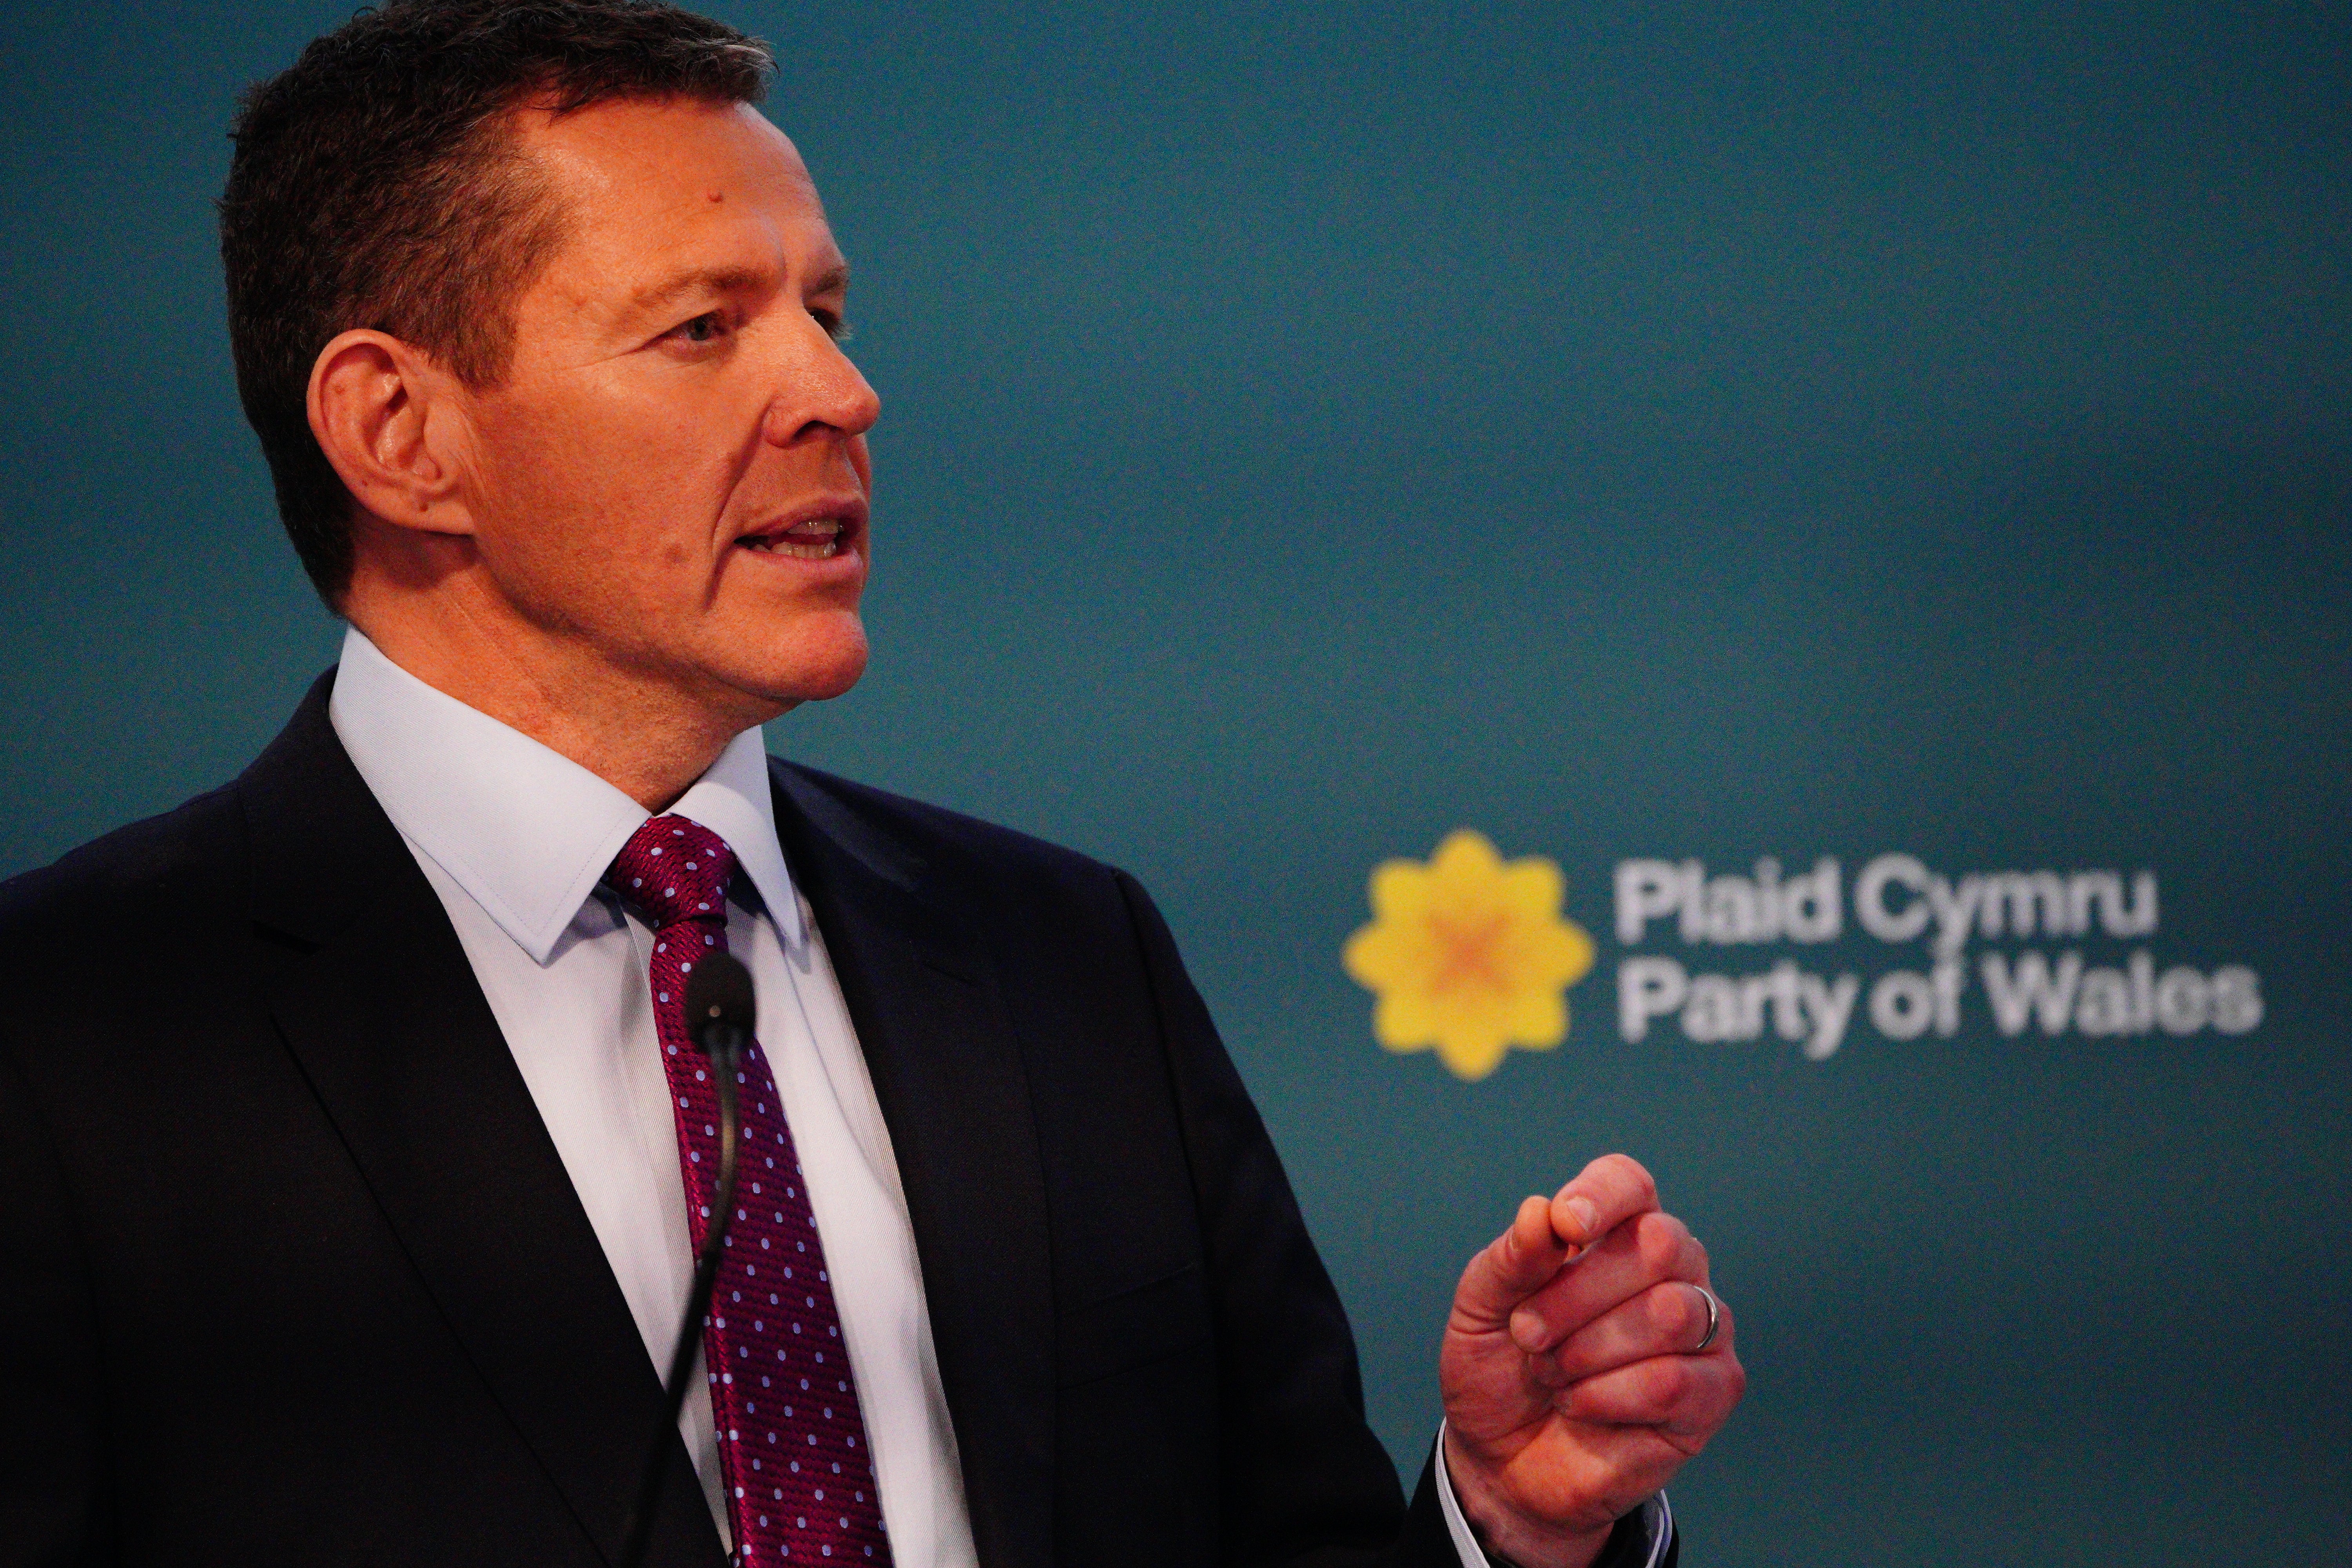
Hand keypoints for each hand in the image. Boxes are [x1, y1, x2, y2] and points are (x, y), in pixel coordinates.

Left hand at [1438, 1154, 1743, 1567]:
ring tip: (1552, 1373)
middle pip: (1656, 1243)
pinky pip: (1673, 1381)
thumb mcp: (1480, 1308)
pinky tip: (1579, 1405)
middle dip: (1575, 1294)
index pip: (1629, 1185)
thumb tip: (1543, 1212)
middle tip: (1527, 1334)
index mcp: (1614, 1233)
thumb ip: (1511, 1258)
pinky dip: (1607, 1396)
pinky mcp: (1713, 1392)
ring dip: (1589, 1349)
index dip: (1602, 1196)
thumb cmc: (1498, 1368)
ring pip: (1669, 1313)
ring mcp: (1701, 1329)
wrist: (1502, 1458)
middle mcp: (1671, 1270)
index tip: (1567, 1225)